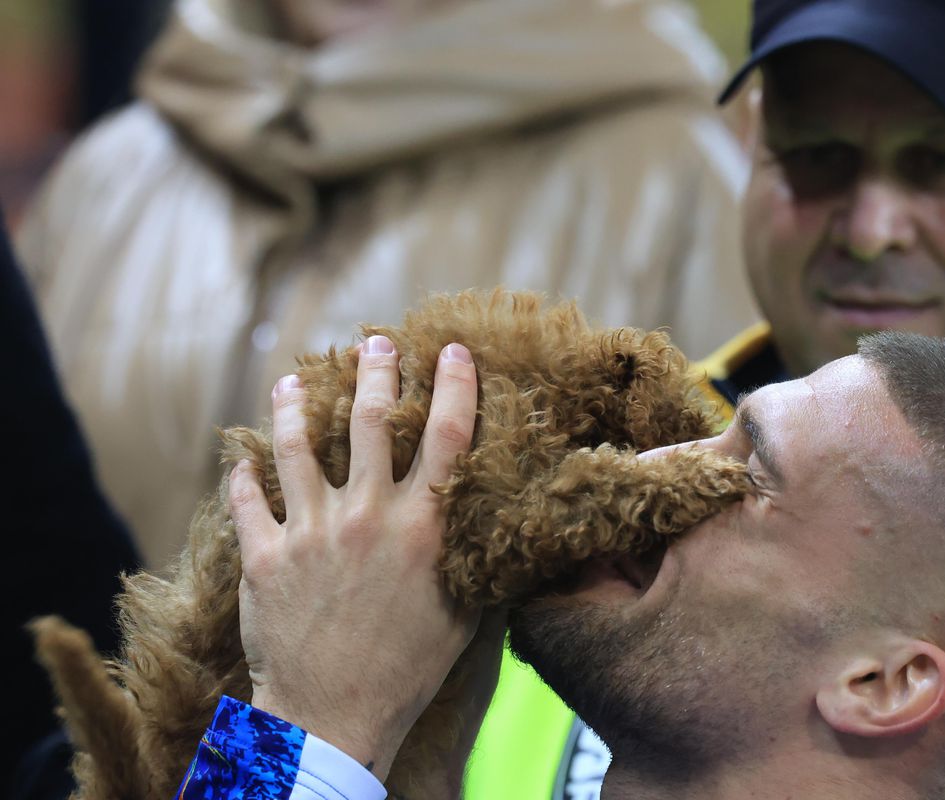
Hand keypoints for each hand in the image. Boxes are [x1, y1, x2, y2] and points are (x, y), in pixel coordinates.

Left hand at [229, 337, 478, 780]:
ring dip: (294, 404)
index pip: (447, 435)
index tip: (452, 350)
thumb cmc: (409, 668)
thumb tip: (493, 521)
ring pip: (298, 445)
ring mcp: (313, 531)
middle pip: (373, 419)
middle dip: (376, 370)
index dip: (453, 384)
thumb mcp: (462, 611)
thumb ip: (471, 556)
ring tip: (291, 381)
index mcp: (423, 526)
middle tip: (374, 342)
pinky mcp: (266, 556)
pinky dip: (242, 475)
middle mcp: (369, 514)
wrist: (336, 715)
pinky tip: (241, 457)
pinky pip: (248, 500)